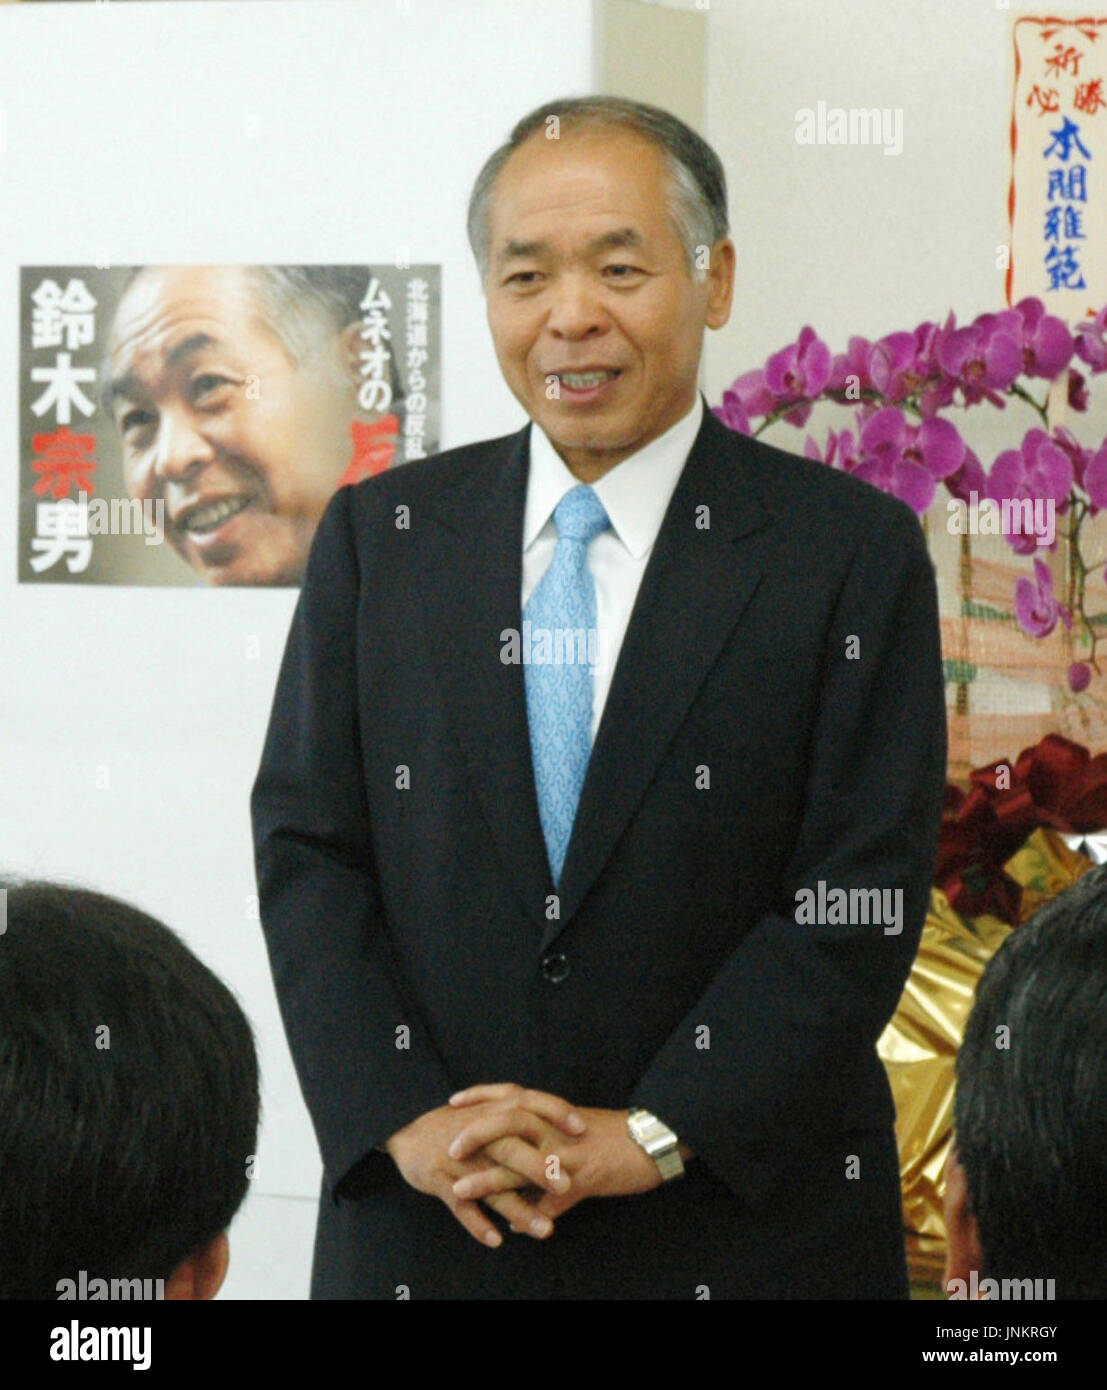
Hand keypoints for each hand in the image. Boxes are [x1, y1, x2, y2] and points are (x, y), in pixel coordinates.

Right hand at [384, 1099, 583, 1246]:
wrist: (405, 1131)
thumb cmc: (455, 1124)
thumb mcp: (485, 1111)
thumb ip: (515, 1118)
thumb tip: (556, 1127)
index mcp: (491, 1112)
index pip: (527, 1105)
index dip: (554, 1113)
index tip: (581, 1128)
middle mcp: (478, 1134)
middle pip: (511, 1147)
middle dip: (539, 1167)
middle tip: (567, 1185)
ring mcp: (459, 1158)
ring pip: (491, 1185)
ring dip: (518, 1208)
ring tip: (545, 1230)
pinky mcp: (440, 1179)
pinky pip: (460, 1205)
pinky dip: (477, 1223)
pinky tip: (496, 1240)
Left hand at [448, 1084, 661, 1222]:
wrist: (653, 1140)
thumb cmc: (613, 1134)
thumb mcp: (576, 1130)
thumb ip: (547, 1143)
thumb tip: (523, 1166)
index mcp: (553, 1112)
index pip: (511, 1095)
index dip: (481, 1096)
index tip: (453, 1101)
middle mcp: (556, 1128)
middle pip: (510, 1121)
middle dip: (476, 1132)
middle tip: (450, 1147)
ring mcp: (568, 1154)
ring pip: (522, 1163)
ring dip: (489, 1178)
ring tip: (460, 1190)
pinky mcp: (584, 1179)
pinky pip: (551, 1201)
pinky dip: (533, 1217)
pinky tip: (516, 1231)